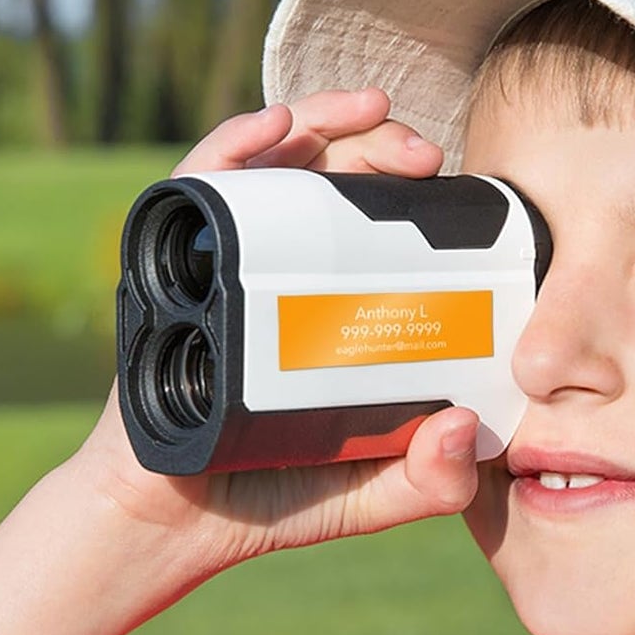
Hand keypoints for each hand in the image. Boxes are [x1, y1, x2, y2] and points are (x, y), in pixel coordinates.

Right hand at [71, 89, 481, 604]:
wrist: (173, 527)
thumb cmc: (276, 498)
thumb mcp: (375, 493)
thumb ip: (432, 479)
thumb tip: (464, 425)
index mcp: (336, 304)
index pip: (382, 222)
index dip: (418, 191)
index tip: (456, 185)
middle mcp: (284, 269)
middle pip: (335, 176)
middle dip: (382, 145)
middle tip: (424, 154)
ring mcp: (228, 261)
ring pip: (275, 160)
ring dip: (321, 117)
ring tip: (368, 107)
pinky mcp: (171, 263)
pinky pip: (201, 184)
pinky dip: (236, 143)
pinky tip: (276, 126)